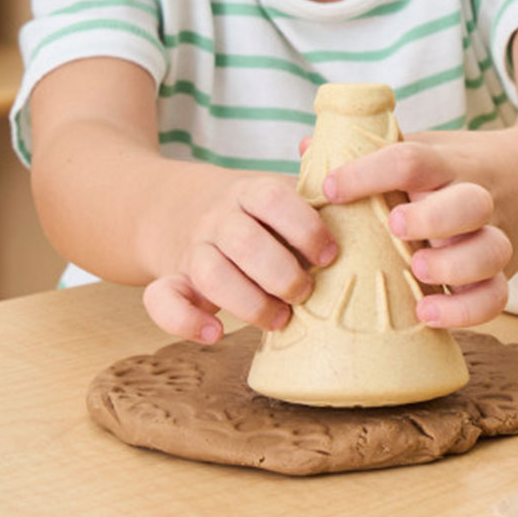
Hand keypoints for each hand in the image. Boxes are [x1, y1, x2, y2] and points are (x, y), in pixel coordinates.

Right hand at [142, 174, 336, 343]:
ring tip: (279, 319)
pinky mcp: (172, 279)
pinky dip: (184, 321)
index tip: (329, 255)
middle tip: (305, 292)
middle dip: (281, 273)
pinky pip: (161, 298)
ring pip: (210, 273)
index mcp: (251, 191)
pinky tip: (215, 333)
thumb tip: (356, 182)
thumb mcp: (281, 191)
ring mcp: (192, 248)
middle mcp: (218, 217)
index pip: (273, 199)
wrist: (180, 206)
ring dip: (249, 302)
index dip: (304, 228)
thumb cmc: (256, 211)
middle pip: (244, 241)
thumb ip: (316, 189)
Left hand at [321, 137, 511, 327]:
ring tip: (417, 270)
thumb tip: (306, 146)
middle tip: (394, 225)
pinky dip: (466, 310)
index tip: (331, 187)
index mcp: (449, 164)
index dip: (370, 172)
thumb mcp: (428, 147)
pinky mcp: (505, 272)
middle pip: (468, 203)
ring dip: (453, 264)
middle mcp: (477, 197)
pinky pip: (498, 297)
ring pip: (490, 251)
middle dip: (431, 216)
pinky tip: (427, 313)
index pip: (413, 160)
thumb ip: (373, 152)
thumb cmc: (461, 167)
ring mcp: (495, 235)